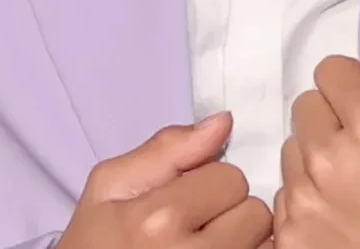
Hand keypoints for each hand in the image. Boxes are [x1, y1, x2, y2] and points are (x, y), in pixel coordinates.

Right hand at [60, 112, 271, 247]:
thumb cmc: (93, 245)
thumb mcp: (108, 188)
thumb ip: (165, 149)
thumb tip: (223, 122)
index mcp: (156, 220)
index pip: (230, 177)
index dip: (210, 183)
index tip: (188, 199)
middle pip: (254, 213)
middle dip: (232, 214)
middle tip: (199, 228)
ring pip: (266, 245)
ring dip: (244, 243)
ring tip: (209, 246)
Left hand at [275, 0, 359, 248]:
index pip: (330, 69)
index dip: (356, 89)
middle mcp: (330, 161)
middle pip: (306, 106)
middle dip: (334, 121)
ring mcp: (305, 204)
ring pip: (292, 150)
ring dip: (316, 162)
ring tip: (358, 190)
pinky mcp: (289, 240)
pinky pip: (283, 197)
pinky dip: (307, 204)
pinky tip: (342, 219)